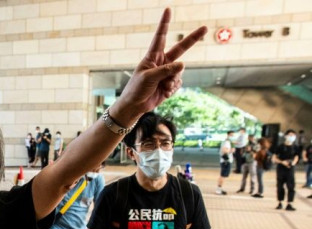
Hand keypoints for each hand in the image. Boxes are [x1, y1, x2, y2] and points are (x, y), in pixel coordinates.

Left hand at [112, 8, 206, 123]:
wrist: (135, 106)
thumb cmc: (136, 89)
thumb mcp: (149, 77)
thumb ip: (166, 70)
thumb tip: (183, 64)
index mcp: (153, 56)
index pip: (160, 37)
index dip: (164, 23)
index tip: (168, 9)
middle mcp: (162, 62)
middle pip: (181, 48)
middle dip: (193, 38)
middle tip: (205, 28)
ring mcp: (167, 73)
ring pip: (180, 72)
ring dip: (173, 81)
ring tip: (162, 87)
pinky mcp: (170, 84)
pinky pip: (179, 83)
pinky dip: (173, 88)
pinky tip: (164, 93)